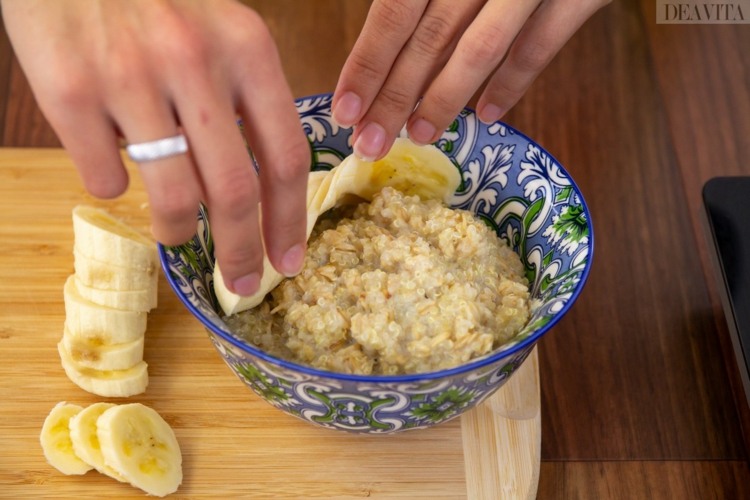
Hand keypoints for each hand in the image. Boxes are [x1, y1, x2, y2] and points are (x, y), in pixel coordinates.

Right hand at [1, 0, 310, 295]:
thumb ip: (246, 97)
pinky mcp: (69, 89)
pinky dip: (113, 187)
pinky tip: (113, 162)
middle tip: (242, 283)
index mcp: (246, 48)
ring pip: (172, 196)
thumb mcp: (221, 29)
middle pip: (234, 191)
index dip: (289, 220)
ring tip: (176, 232)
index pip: (285, 156)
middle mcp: (193, 62)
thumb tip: (262, 185)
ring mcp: (128, 76)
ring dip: (178, 232)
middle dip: (241, 252)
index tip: (289, 261)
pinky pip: (104, 177)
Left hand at [332, 0, 609, 159]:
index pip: (394, 12)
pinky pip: (542, 45)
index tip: (346, 109)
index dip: (367, 64)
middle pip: (429, 39)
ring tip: (421, 136)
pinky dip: (513, 81)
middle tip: (370, 143)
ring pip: (480, 48)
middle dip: (396, 98)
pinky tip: (487, 114)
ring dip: (445, 98)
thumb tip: (383, 39)